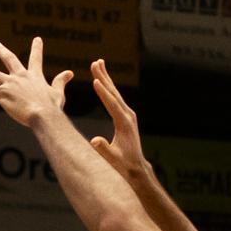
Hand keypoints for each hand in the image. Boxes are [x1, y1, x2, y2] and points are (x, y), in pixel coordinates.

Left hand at [0, 37, 74, 128]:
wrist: (42, 115)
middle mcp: (21, 76)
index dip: (37, 48)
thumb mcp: (58, 93)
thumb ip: (60, 81)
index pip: (36, 59)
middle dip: (0, 50)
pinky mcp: (2, 93)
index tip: (37, 39)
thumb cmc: (51, 107)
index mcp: (34, 76)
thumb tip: (69, 72)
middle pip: (9, 58)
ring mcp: (10, 84)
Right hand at [87, 59, 146, 179]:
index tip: (95, 80)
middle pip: (114, 93)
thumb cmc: (123, 165)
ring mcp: (128, 114)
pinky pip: (115, 98)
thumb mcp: (112, 159)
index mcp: (124, 124)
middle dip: (104, 77)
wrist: (136, 168)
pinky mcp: (126, 116)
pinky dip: (108, 87)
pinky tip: (102, 81)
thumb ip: (103, 149)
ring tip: (98, 63)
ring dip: (105, 78)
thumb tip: (94, 141)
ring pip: (115, 93)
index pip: (112, 105)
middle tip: (96, 62)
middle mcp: (128, 115)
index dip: (103, 93)